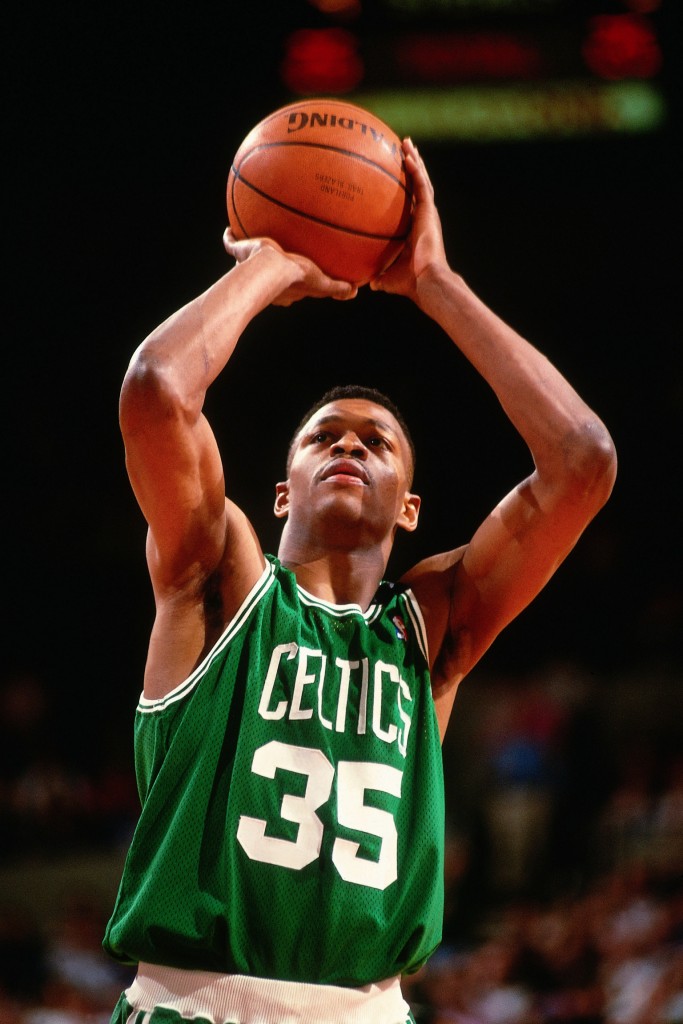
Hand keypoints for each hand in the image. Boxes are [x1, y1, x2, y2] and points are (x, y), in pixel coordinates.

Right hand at [223, 229, 357, 305]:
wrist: (269, 269)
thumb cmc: (295, 277)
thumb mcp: (320, 283)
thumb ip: (336, 288)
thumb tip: (354, 291)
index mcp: (283, 288)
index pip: (289, 289)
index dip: (293, 283)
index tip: (296, 276)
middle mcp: (264, 280)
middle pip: (267, 274)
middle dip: (271, 268)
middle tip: (276, 259)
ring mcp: (248, 266)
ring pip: (247, 259)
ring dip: (248, 252)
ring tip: (251, 241)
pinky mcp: (239, 252)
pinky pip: (231, 243)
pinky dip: (229, 238)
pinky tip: (229, 230)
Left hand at [370, 139, 447, 301]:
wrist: (426, 281)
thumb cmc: (410, 283)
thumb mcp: (388, 277)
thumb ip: (379, 275)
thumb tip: (366, 282)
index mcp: (416, 229)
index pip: (410, 204)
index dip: (405, 189)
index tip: (398, 176)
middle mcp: (423, 218)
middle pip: (418, 186)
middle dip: (412, 168)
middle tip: (404, 151)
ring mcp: (428, 214)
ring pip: (421, 181)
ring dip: (415, 161)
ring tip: (407, 144)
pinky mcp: (429, 212)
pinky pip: (421, 185)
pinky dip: (415, 170)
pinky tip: (408, 156)